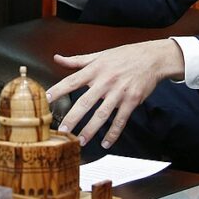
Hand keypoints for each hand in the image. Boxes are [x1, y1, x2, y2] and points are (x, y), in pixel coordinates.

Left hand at [47, 40, 184, 148]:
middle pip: (86, 101)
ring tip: (81, 140)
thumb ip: (77, 60)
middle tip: (63, 130)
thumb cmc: (123, 56)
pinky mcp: (132, 101)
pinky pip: (121, 120)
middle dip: (73, 117)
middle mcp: (105, 81)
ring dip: (91, 129)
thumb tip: (57, 58)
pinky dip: (113, 133)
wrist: (151, 58)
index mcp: (94, 70)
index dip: (59, 89)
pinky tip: (106, 143)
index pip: (72, 80)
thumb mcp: (99, 55)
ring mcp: (119, 92)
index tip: (47, 99)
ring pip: (102, 114)